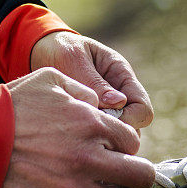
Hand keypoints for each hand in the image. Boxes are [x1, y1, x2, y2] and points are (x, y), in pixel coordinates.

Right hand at [0, 67, 154, 187]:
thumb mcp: (50, 80)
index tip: (109, 149)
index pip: (133, 143)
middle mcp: (91, 160)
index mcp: (93, 125)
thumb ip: (83, 90)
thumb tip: (99, 105)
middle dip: (132, 176)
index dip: (122, 146)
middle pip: (139, 178)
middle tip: (116, 176)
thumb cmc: (11, 106)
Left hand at [30, 32, 153, 130]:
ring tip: (74, 128)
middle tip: (85, 128)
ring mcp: (108, 108)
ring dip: (100, 136)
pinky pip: (99, 135)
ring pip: (117, 135)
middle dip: (113, 132)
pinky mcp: (93, 118)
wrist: (44, 51)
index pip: (142, 109)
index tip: (102, 121)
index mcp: (122, 75)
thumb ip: (94, 81)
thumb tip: (118, 104)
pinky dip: (88, 137)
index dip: (129, 121)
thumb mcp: (75, 59)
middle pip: (133, 128)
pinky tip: (70, 131)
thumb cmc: (62, 50)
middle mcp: (121, 94)